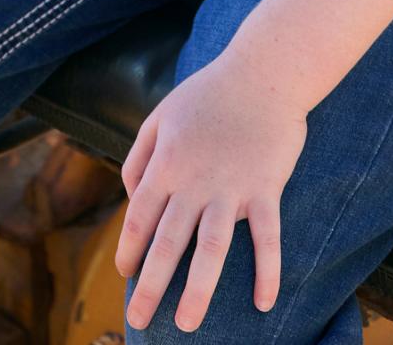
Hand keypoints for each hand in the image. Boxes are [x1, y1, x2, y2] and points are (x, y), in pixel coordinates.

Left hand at [114, 54, 307, 331]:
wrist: (263, 71)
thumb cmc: (208, 93)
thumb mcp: (161, 116)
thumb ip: (140, 157)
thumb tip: (132, 198)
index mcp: (166, 163)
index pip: (139, 218)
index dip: (129, 250)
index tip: (125, 275)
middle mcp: (195, 182)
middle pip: (168, 244)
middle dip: (151, 287)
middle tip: (140, 322)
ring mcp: (232, 188)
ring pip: (211, 249)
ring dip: (198, 290)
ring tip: (187, 324)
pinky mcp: (266, 188)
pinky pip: (267, 238)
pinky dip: (267, 271)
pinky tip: (263, 303)